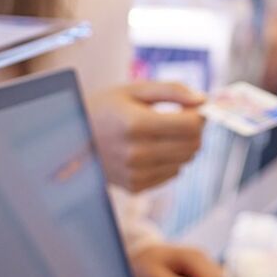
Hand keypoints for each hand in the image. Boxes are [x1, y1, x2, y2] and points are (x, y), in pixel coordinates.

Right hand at [87, 80, 205, 191]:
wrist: (72, 139)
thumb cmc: (106, 109)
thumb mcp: (134, 90)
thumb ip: (172, 90)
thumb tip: (203, 99)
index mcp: (136, 123)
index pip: (190, 125)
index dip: (199, 114)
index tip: (194, 107)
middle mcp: (136, 152)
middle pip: (192, 145)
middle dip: (195, 130)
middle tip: (182, 118)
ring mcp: (135, 173)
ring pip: (186, 160)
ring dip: (184, 145)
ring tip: (164, 133)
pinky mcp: (135, 186)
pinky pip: (172, 174)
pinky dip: (171, 160)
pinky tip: (153, 149)